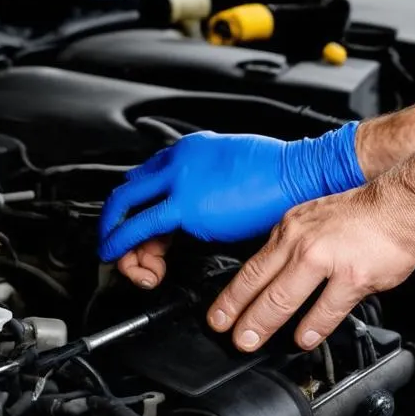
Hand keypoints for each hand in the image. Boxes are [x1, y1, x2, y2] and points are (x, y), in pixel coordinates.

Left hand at [99, 125, 364, 269]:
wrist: (298, 176)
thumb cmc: (279, 180)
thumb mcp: (234, 176)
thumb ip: (209, 191)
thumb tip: (200, 217)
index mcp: (190, 151)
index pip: (146, 181)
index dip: (136, 211)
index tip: (143, 234)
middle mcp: (178, 160)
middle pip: (128, 193)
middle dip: (116, 224)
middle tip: (119, 250)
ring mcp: (179, 178)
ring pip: (125, 209)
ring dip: (119, 239)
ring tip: (129, 264)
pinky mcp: (184, 204)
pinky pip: (138, 227)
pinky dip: (122, 244)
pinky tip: (122, 259)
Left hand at [206, 178, 414, 352]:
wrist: (404, 204)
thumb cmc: (364, 213)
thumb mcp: (314, 218)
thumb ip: (293, 245)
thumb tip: (274, 275)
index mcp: (291, 229)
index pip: (251, 268)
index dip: (231, 297)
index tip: (217, 317)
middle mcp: (303, 243)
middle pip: (260, 287)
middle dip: (239, 316)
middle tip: (231, 337)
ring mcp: (327, 259)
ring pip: (284, 299)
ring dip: (264, 325)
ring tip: (252, 342)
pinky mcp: (352, 277)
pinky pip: (326, 310)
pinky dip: (312, 328)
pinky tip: (304, 339)